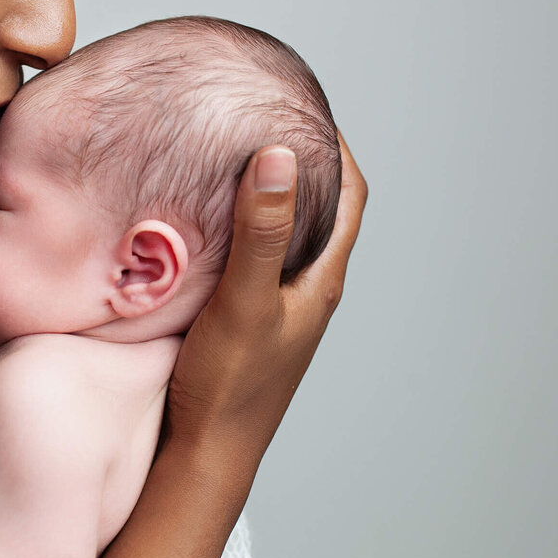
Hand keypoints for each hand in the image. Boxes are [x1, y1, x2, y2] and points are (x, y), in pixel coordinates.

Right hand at [165, 131, 366, 452]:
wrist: (206, 452)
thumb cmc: (232, 386)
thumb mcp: (246, 300)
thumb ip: (262, 231)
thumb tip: (281, 154)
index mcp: (321, 279)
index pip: (351, 195)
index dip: (339, 146)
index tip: (309, 106)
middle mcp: (308, 287)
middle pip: (322, 208)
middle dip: (304, 160)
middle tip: (269, 118)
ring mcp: (279, 303)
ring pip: (288, 232)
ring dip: (273, 193)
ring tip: (238, 154)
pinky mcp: (249, 316)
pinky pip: (257, 256)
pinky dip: (244, 225)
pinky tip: (209, 219)